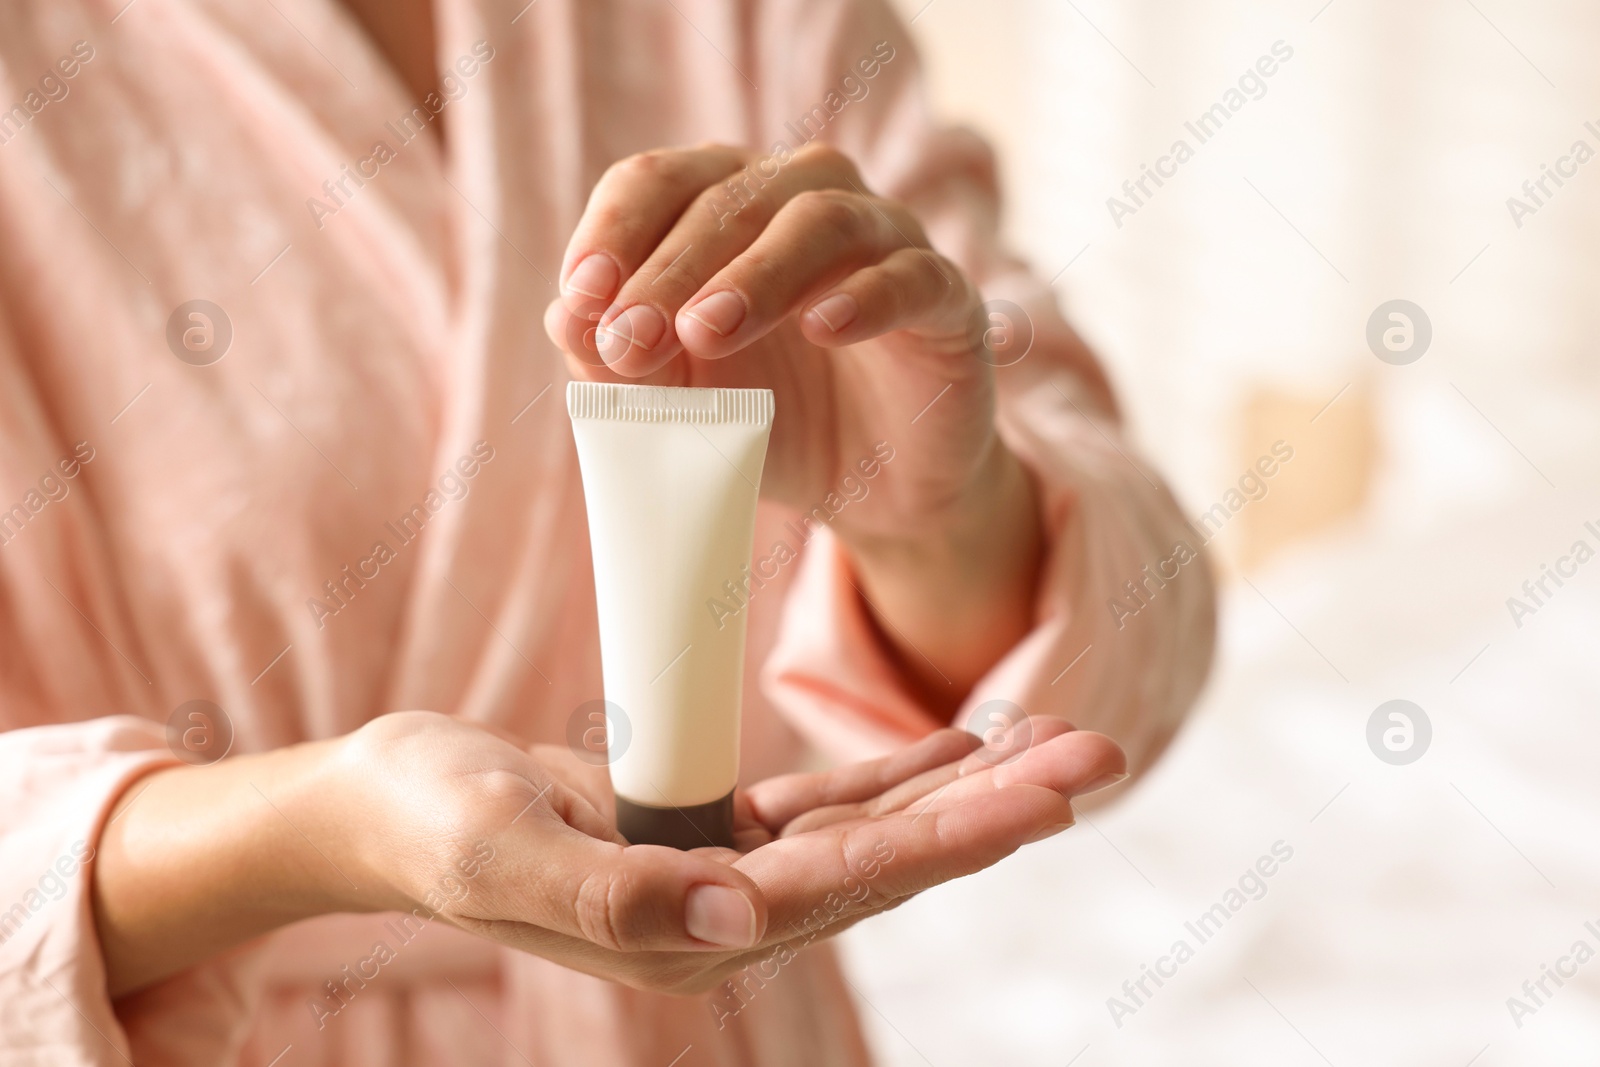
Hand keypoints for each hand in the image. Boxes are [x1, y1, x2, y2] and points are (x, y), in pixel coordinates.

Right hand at [95, 712, 1123, 996]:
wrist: (380, 808)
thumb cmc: (425, 822)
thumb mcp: (500, 849)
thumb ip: (617, 895)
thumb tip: (744, 918)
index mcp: (696, 935)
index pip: (858, 880)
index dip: (961, 829)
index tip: (1056, 783)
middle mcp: (729, 916)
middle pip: (893, 857)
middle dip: (997, 805)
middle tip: (1098, 747)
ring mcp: (725, 876)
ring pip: (873, 829)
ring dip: (960, 784)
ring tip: (1052, 735)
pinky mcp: (710, 832)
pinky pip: (821, 805)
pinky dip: (890, 773)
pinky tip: (951, 740)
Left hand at [544, 144, 1046, 706]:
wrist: (880, 492)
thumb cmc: (774, 425)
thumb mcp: (683, 406)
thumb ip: (624, 364)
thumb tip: (564, 319)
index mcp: (730, 207)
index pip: (661, 182)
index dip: (615, 230)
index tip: (582, 298)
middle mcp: (807, 201)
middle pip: (732, 197)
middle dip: (670, 268)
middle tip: (628, 338)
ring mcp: (886, 242)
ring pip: (821, 220)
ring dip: (756, 273)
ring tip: (705, 331)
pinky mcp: (947, 299)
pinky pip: (910, 276)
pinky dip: (866, 296)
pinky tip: (822, 329)